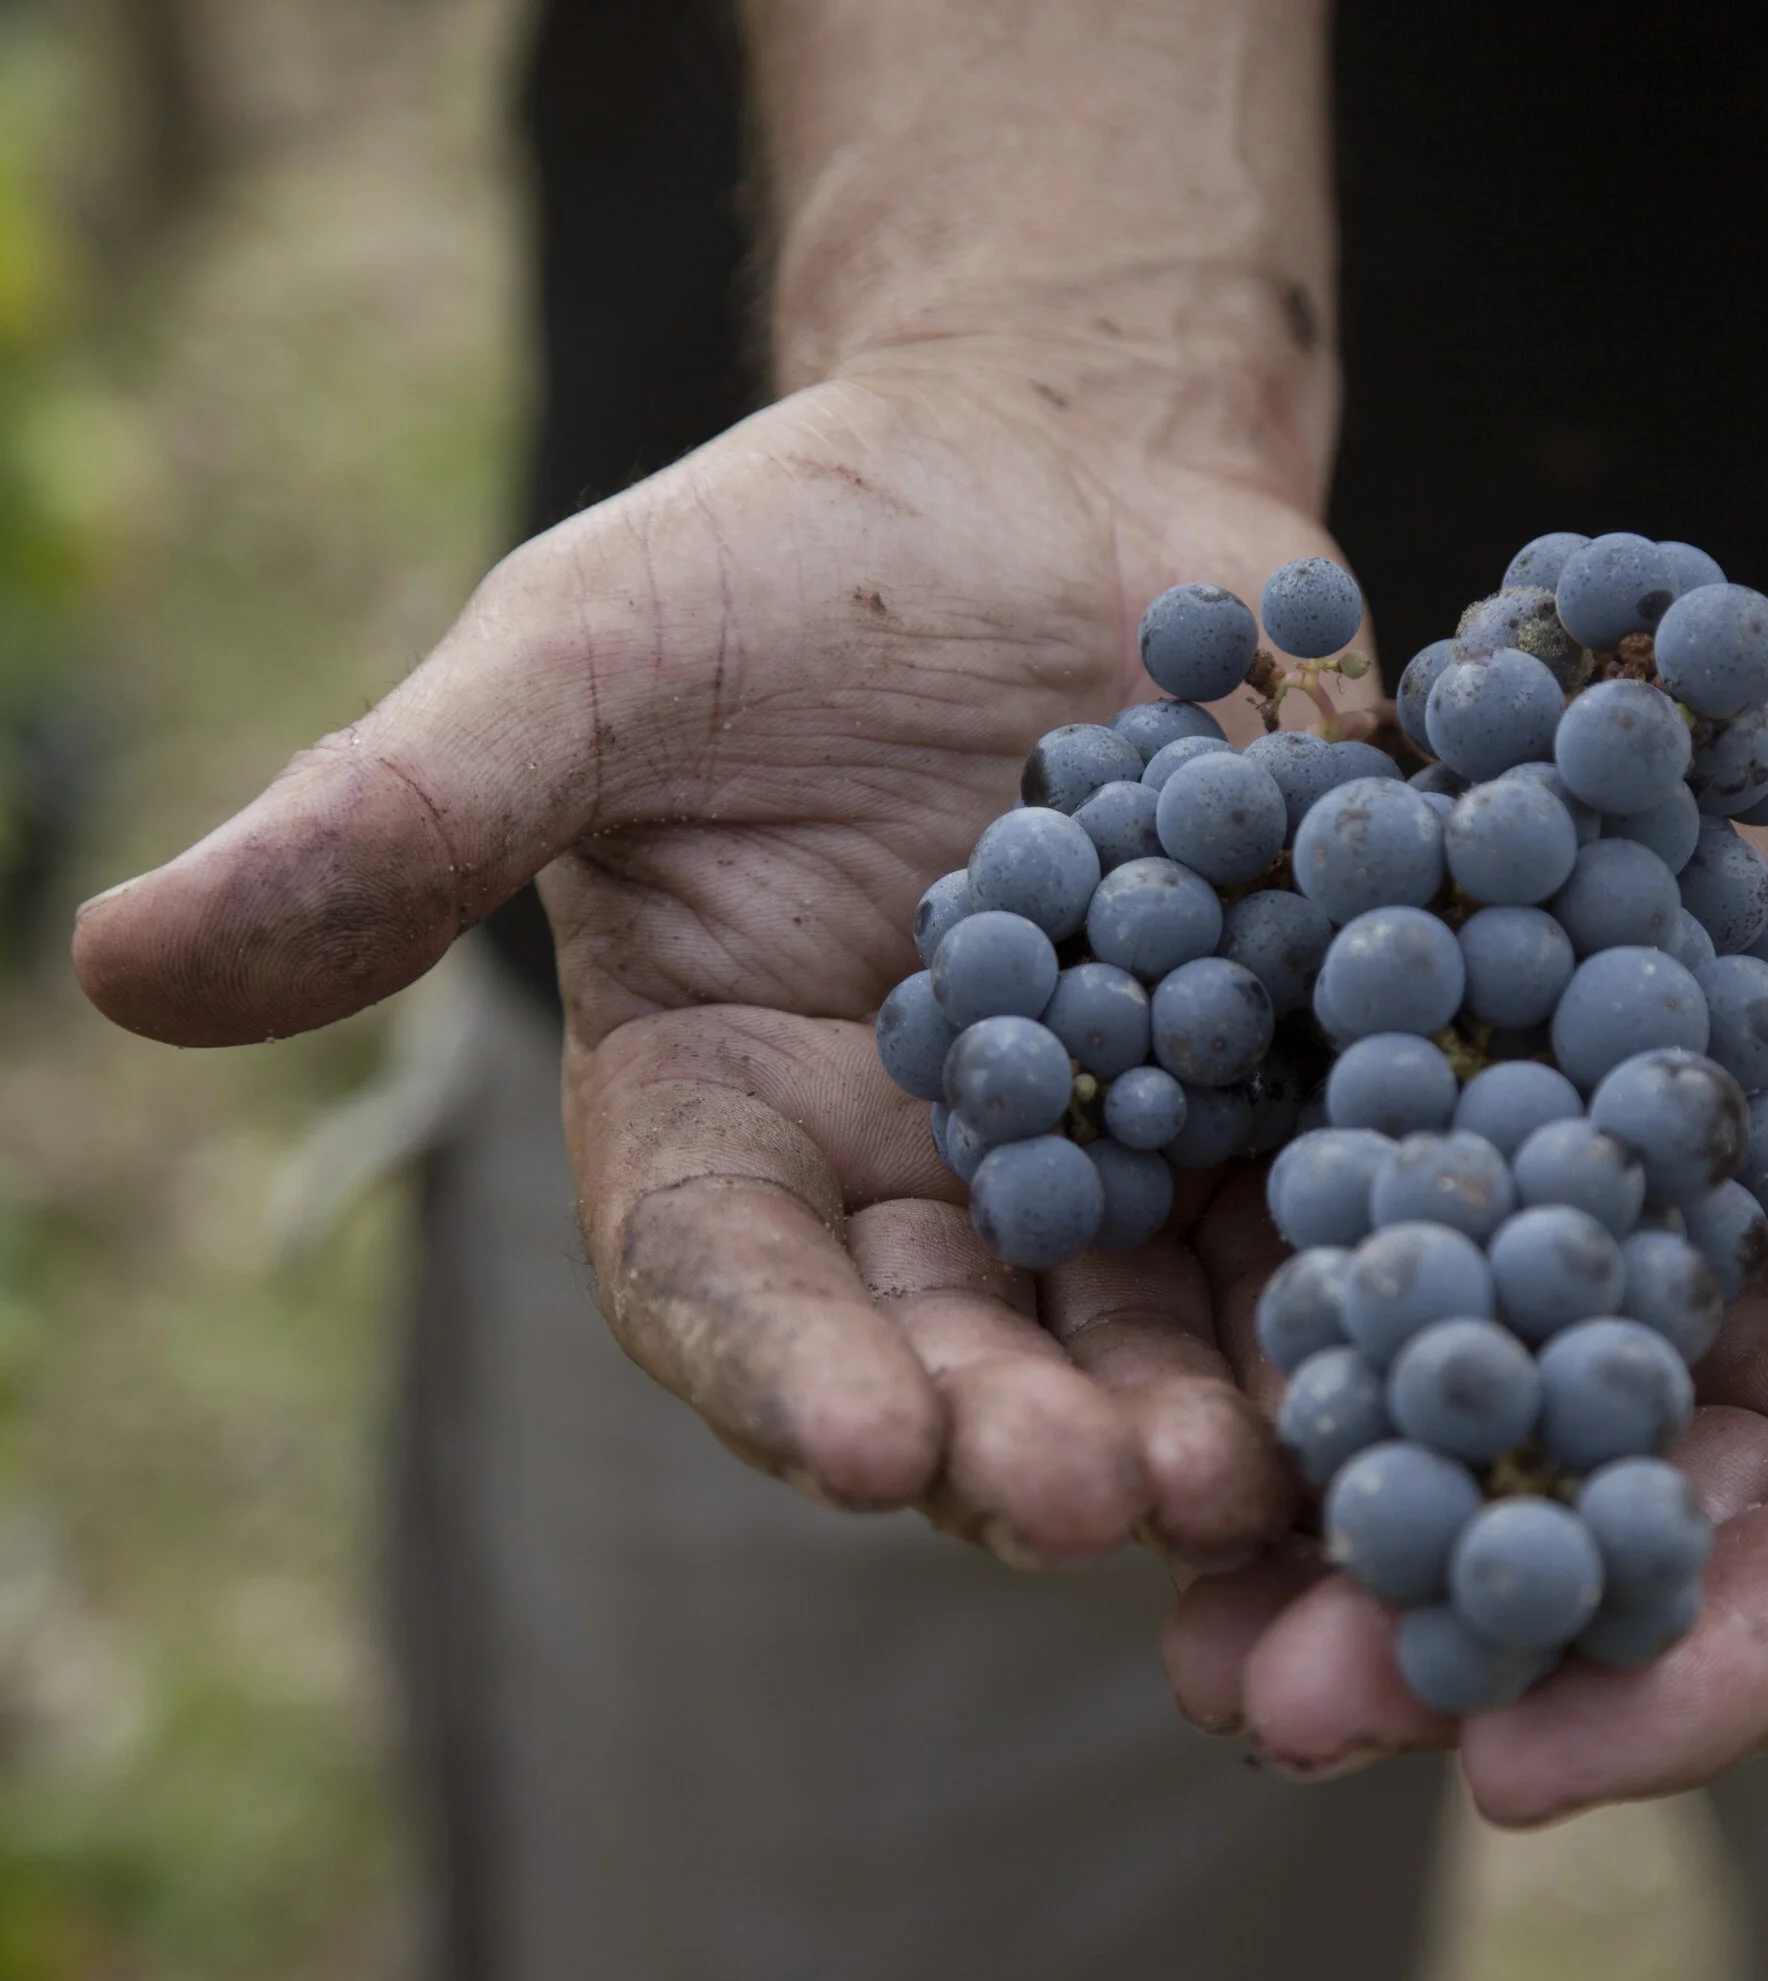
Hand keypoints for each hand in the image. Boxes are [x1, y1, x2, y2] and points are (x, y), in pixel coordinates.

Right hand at [72, 366, 1344, 1568]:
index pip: (730, 1281)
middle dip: (1016, 1431)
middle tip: (1085, 1503)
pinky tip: (1412, 1319)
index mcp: (732, 1105)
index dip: (786, 1369)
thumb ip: (406, 820)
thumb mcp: (586, 661)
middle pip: (955, 1340)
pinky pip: (1312, 1195)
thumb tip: (118, 962)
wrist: (1053, 465)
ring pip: (1144, 1313)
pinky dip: (1350, 1265)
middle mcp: (919, 1163)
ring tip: (1251, 1473)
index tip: (861, 1440)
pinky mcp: (1278, 1069)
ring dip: (1197, 1402)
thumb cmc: (786, 558)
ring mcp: (1113, 1132)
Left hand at [1165, 652, 1767, 1817]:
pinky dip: (1324, 1307)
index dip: (1682, 1689)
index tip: (1515, 1766)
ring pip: (1492, 1416)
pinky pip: (1431, 1232)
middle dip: (1450, 1627)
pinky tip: (1203, 1360)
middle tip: (1279, 1704)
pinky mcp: (1540, 1144)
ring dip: (1343, 1511)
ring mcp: (1640, 1271)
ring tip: (1188, 1604)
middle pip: (1615, 1540)